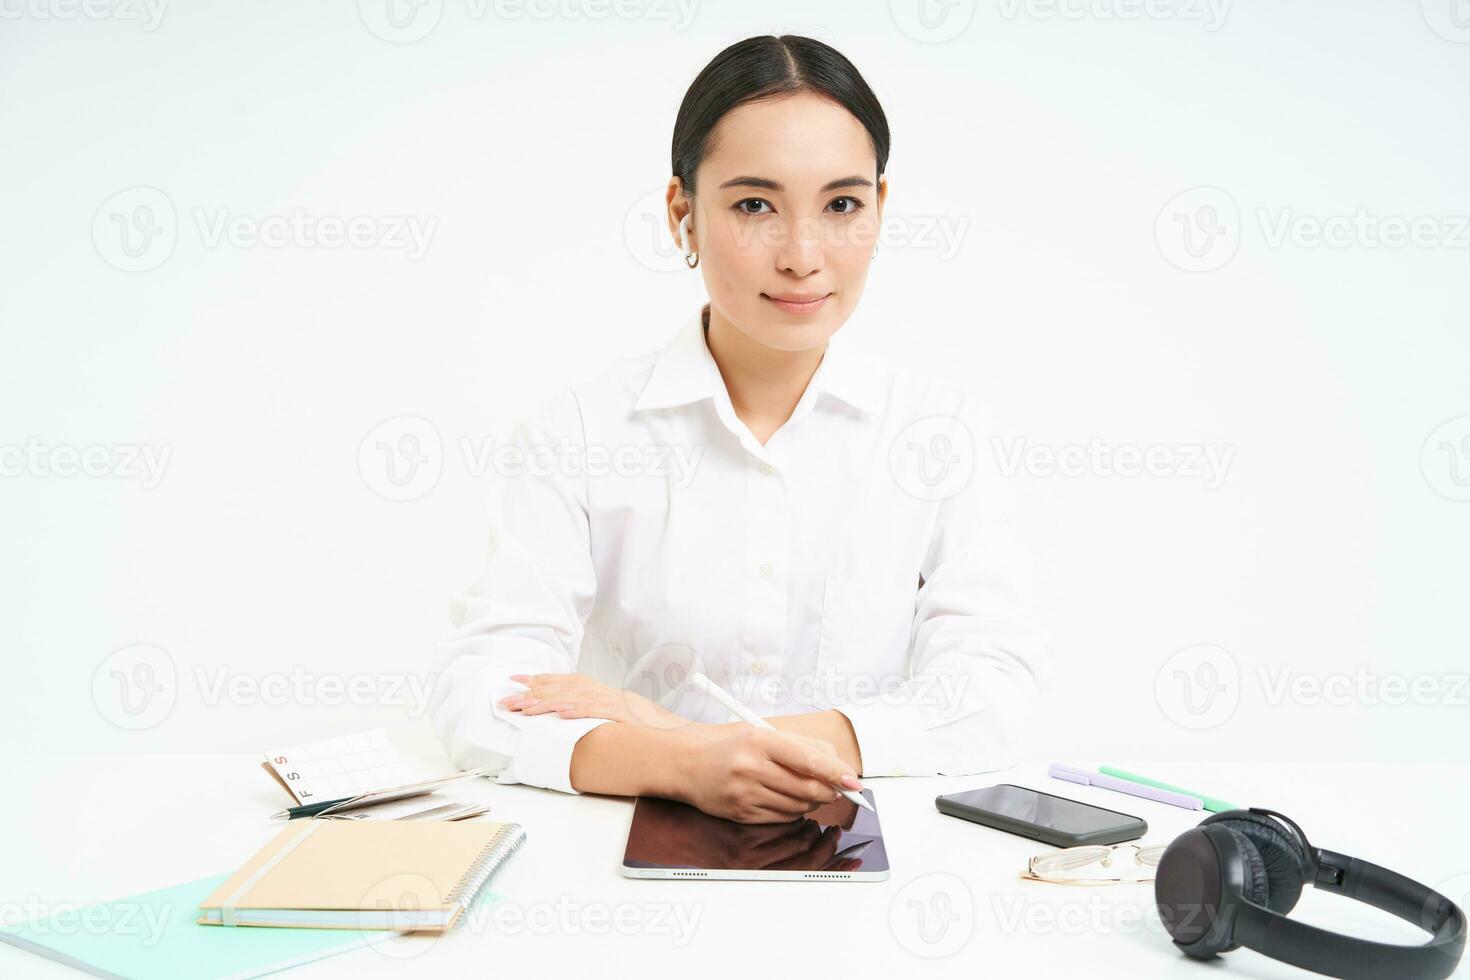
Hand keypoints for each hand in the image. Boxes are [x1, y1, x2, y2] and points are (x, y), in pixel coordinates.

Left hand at [499, 672, 697, 730]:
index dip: (542, 681)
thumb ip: (604, 720)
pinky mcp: (624, 715)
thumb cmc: (657, 735)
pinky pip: (596, 710)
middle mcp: (609, 694)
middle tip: (507, 697)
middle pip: (566, 687)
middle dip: (533, 691)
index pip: (569, 682)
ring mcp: (617, 703)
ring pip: (575, 696)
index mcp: (608, 694)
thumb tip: (579, 725)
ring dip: (546, 701)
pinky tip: (558, 712)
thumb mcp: (627, 723)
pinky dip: (576, 709)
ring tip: (523, 708)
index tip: (519, 682)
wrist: (685, 739)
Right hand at [680, 726, 861, 823]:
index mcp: (761, 741)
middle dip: (831, 791)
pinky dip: (795, 811)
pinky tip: (791, 800)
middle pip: (807, 788)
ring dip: (814, 801)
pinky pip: (783, 818)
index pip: (809, 759)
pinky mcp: (742, 814)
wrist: (690, 765)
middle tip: (840, 788)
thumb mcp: (763, 734)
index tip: (853, 780)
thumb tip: (838, 766)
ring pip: (798, 805)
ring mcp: (746, 793)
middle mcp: (752, 767)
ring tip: (813, 791)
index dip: (836, 772)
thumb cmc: (733, 747)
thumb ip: (801, 747)